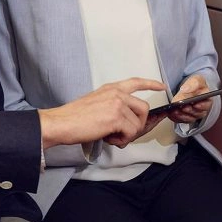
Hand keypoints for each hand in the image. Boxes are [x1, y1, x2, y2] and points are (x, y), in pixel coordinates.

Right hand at [38, 77, 165, 149]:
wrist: (61, 123)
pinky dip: (122, 139)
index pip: (135, 82)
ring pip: (137, 123)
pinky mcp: (116, 117)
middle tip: (124, 134)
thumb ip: (113, 107)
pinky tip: (109, 138)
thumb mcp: (96, 103)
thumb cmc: (74, 117)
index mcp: (111, 88)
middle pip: (144, 108)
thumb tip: (126, 123)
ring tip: (111, 136)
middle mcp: (116, 93)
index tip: (161, 86)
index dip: (151, 84)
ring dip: (127, 135)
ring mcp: (117, 104)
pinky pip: (131, 132)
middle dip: (139, 124)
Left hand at [165, 74, 211, 124]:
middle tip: (183, 107)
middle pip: (197, 113)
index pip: (206, 105)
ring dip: (182, 115)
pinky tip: (172, 114)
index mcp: (206, 100)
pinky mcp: (185, 117)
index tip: (195, 104)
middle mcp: (201, 109)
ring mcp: (193, 114)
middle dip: (189, 110)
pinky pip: (181, 120)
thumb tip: (186, 89)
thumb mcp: (196, 80)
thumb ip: (194, 84)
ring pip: (189, 118)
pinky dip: (177, 118)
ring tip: (176, 110)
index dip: (201, 106)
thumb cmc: (194, 85)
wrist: (187, 89)